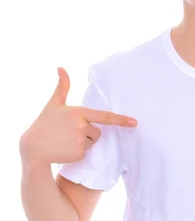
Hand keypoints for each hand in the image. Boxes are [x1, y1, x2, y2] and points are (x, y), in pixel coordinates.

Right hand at [19, 67, 137, 166]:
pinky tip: (65, 150)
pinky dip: (78, 153)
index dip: (121, 119)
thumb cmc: (44, 124)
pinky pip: (87, 153)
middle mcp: (82, 126)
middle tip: (67, 133)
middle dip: (87, 133)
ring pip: (93, 142)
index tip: (134, 122)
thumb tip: (61, 67)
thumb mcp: (53, 104)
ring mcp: (82, 140)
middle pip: (97, 131)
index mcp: (79, 112)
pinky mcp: (80, 153)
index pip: (104, 116)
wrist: (33, 148)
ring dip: (83, 142)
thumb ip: (62, 86)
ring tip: (65, 141)